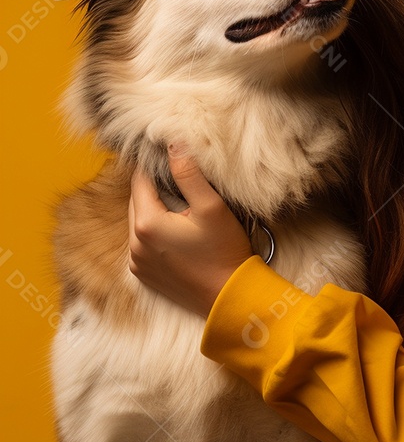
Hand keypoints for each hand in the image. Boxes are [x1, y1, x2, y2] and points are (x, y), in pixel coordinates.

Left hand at [128, 145, 254, 316]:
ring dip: (154, 210)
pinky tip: (177, 231)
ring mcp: (137, 263)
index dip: (153, 166)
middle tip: (178, 180)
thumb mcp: (211, 207)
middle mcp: (134, 244)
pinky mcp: (144, 276)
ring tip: (180, 205)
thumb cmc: (224, 252)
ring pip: (139, 222)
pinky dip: (154, 232)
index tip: (167, 156)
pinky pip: (142, 243)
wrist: (229, 297)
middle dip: (154, 188)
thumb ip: (189, 174)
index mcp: (147, 223)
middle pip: (137, 201)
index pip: (140, 180)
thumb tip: (172, 144)